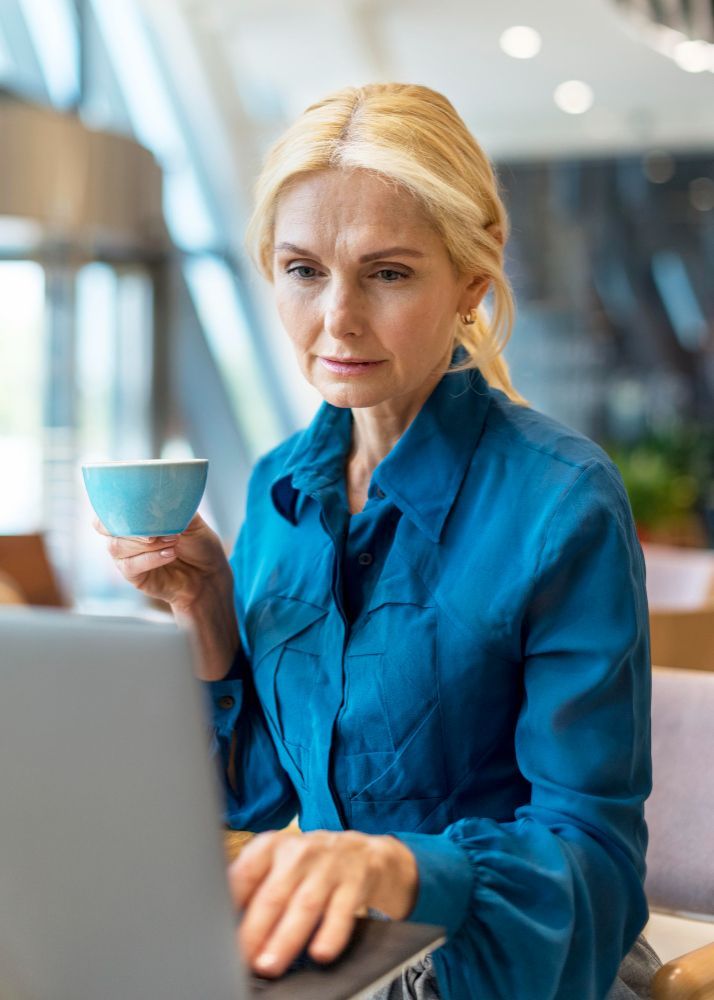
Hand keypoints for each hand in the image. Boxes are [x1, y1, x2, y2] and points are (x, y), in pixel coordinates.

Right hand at [94, 513, 228, 614]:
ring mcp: (126, 557)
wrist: (208, 573)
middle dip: (128, 525)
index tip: (138, 506)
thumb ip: (176, 509)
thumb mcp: (192, 521)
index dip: (114, 506)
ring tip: (172, 540)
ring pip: (116, 547)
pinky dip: (151, 558)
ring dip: (145, 543)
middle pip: (104, 527)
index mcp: (133, 518)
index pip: (107, 508)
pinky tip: (170, 554)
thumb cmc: (197, 544)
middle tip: (155, 529)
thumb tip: (166, 497)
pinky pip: (130, 566)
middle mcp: (124, 536)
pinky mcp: (133, 576)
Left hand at [229, 829, 417, 977]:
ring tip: (270, 964)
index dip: (229, 905)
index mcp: (272, 846)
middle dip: (255, 930)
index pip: (244, 874)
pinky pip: (342, 911)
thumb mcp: (279, 862)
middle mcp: (300, 853)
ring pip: (305, 905)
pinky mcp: (355, 881)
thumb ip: (252, 887)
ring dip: (286, 938)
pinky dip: (331, 934)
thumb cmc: (310, 864)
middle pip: (273, 894)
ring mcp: (329, 866)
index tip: (218, 933)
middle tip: (243, 959)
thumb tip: (221, 923)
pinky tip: (320, 953)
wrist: (364, 853)